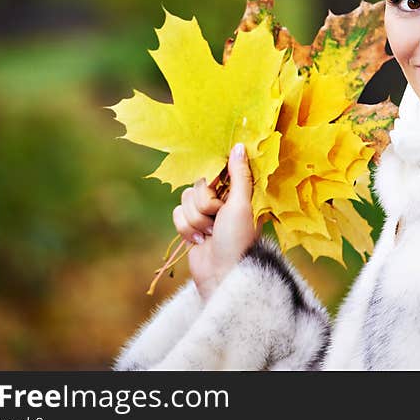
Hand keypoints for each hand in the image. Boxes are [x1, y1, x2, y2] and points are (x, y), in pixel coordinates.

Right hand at [173, 143, 262, 300]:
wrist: (222, 275)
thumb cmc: (238, 239)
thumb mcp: (242, 204)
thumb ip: (239, 175)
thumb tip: (240, 145)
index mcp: (238, 191)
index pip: (218, 169)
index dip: (214, 180)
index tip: (219, 190)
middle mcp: (222, 200)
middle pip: (198, 184)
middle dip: (205, 205)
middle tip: (218, 220)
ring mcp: (205, 214)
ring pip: (185, 199)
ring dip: (196, 219)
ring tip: (210, 234)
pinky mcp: (191, 226)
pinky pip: (177, 213)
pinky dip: (186, 229)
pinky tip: (199, 242)